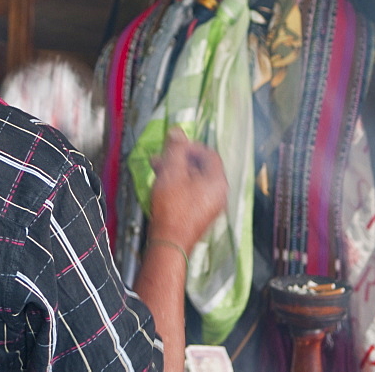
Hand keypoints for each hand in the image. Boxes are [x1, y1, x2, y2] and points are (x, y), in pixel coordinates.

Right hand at [148, 127, 227, 254]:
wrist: (169, 242)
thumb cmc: (173, 207)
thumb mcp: (172, 172)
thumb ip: (176, 149)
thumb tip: (177, 132)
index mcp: (218, 181)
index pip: (210, 154)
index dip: (191, 146)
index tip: (174, 146)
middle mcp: (218, 193)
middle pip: (201, 166)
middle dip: (180, 158)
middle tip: (162, 156)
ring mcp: (210, 206)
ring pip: (194, 180)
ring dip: (176, 170)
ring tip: (156, 167)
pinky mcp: (199, 215)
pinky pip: (191, 192)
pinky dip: (178, 184)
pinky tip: (161, 184)